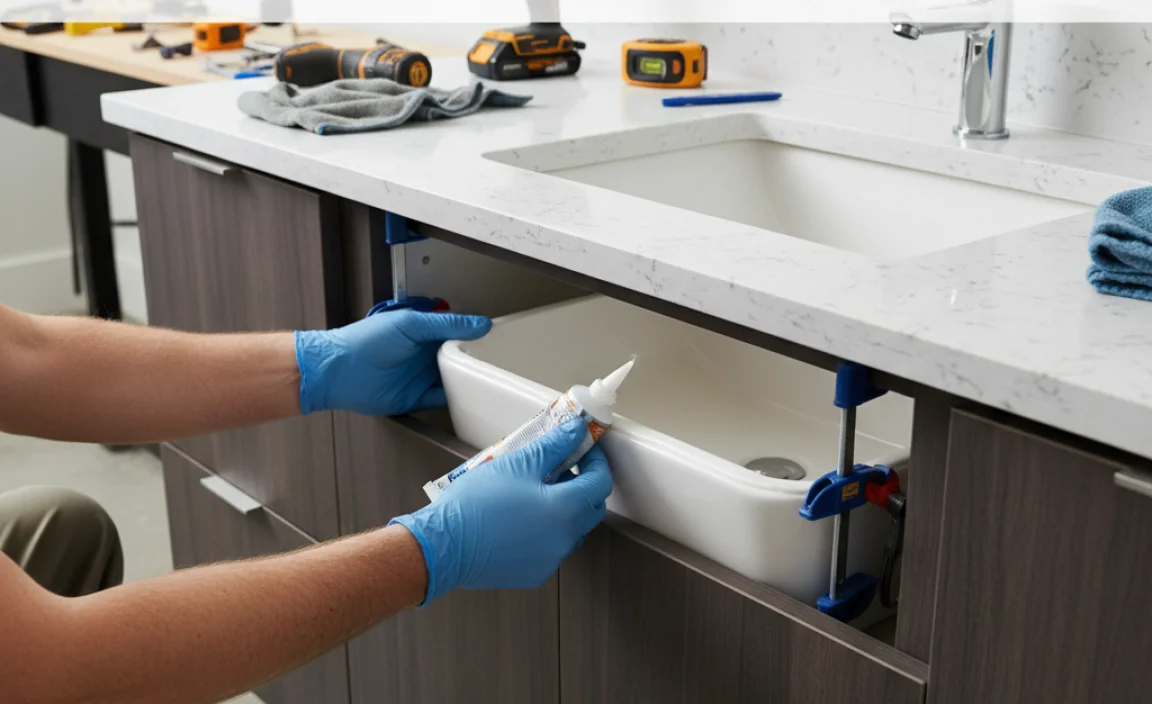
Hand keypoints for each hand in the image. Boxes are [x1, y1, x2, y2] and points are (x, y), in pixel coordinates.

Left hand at [295, 310, 490, 415]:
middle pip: (458, 357)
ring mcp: (421, 376)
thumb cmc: (363, 342)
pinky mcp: (417, 398)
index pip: (457, 331)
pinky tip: (469, 397)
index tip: (496, 335)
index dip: (475, 333)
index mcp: (422, 330)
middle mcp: (423, 353)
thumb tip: (478, 323)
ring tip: (491, 379)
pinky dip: (456, 400)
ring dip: (468, 380)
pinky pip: (443, 399)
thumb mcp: (410, 324)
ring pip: (454, 379)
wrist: (338, 372)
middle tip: (499, 360)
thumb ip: (446, 324)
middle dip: (476, 358)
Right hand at [391, 418, 612, 603]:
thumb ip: (553, 446)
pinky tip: (523, 518)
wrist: (444, 545)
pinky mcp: (534, 573)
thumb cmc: (477, 504)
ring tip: (538, 492)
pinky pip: (551, 548)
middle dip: (583, 485)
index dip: (595, 462)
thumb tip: (575, 431)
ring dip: (566, 510)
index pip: (600, 482)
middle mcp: (564, 539)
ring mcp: (550, 559)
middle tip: (562, 467)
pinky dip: (547, 531)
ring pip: (572, 530)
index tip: (583, 449)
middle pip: (590, 508)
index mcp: (565, 510)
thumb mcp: (518, 463)